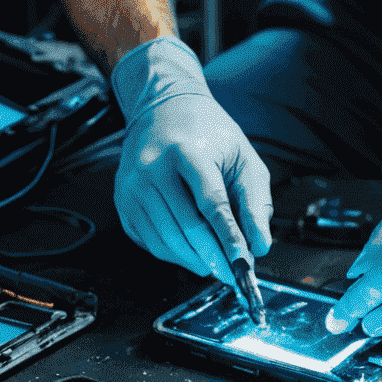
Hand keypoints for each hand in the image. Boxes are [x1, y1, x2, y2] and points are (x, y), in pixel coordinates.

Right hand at [110, 37, 271, 284]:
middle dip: (214, 256)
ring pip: (166, 240)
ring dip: (195, 259)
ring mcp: (133, 186)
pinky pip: (150, 241)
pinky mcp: (123, 201)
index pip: (211, 204)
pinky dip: (174, 254)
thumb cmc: (207, 132)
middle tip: (232, 272)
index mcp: (187, 151)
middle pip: (187, 226)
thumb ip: (254, 201)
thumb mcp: (242, 157)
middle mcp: (153, 168)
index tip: (243, 263)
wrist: (162, 108)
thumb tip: (259, 244)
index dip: (229, 238)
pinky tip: (192, 252)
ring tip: (216, 263)